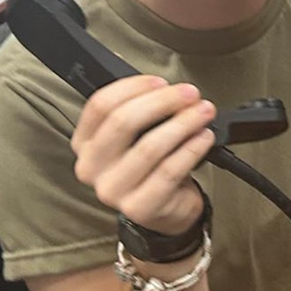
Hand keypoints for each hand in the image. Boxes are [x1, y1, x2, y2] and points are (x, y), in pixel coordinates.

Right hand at [71, 75, 215, 234]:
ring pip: (150, 147)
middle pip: (123, 122)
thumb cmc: (152, 165)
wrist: (164, 209)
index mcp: (85, 143)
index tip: (162, 81)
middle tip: (190, 93)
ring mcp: (113, 191)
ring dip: (183, 123)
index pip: (100, 105)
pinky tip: (205, 136)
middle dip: (163, 101)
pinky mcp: (140, 207)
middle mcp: (92, 168)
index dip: (134, 87)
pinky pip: (170, 171)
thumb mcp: (137, 136)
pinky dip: (192, 148)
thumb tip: (167, 87)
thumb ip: (142, 111)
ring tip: (203, 112)